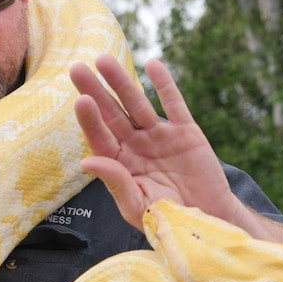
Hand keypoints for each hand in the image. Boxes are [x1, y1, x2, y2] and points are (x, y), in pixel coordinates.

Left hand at [69, 54, 245, 231]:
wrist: (207, 220)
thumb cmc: (166, 220)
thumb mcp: (138, 206)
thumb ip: (115, 182)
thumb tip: (86, 161)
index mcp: (120, 164)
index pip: (100, 138)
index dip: (89, 120)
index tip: (80, 100)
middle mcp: (136, 145)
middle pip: (111, 114)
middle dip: (95, 91)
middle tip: (76, 69)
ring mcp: (160, 136)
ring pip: (137, 103)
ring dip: (121, 82)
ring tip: (104, 60)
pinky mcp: (186, 132)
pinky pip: (174, 104)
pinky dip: (164, 85)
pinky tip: (153, 64)